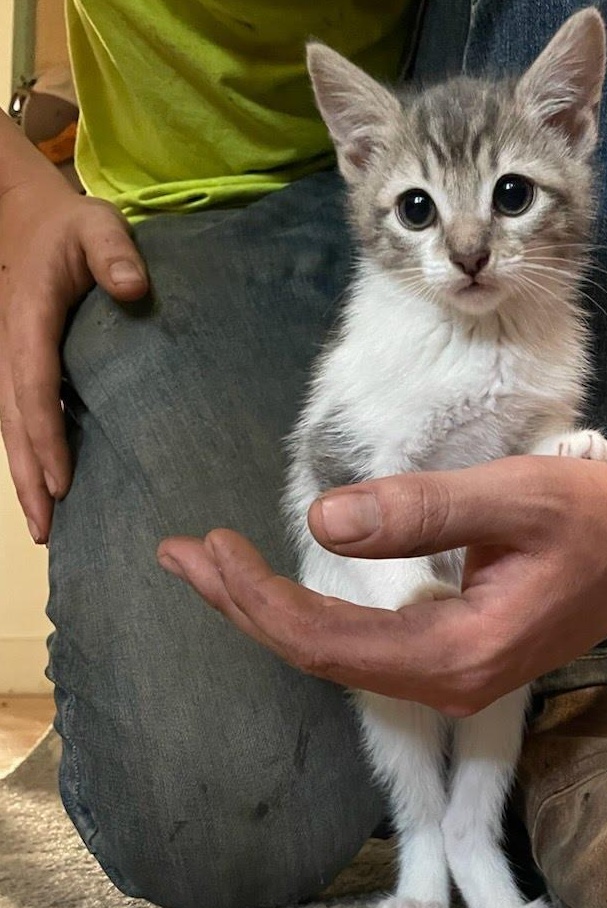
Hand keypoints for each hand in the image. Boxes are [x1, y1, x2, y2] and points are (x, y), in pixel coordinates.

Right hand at [0, 180, 148, 541]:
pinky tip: (48, 485)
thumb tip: (134, 288)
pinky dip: (31, 453)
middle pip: (14, 423)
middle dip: (29, 478)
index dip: (46, 437)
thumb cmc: (71, 224)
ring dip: (25, 476)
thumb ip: (114, 254)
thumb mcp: (98, 226)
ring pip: (12, 427)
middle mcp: (10, 347)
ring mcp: (10, 358)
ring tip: (42, 526)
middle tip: (45, 530)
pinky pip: (22, 416)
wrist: (27, 215)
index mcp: (28, 320)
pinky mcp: (21, 364)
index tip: (61, 482)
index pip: (34, 389)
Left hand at [157, 453, 606, 715]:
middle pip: (321, 654)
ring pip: (340, 652)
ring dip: (273, 608)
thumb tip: (323, 520)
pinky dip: (316, 611)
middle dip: (246, 605)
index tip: (207, 549)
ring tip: (214, 566)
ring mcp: (452, 674)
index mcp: (457, 652)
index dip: (257, 599)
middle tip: (183, 556)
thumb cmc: (592, 513)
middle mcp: (447, 680)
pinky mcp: (457, 655)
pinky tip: (284, 587)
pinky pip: (367, 645)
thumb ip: (422, 511)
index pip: (327, 642)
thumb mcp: (513, 497)